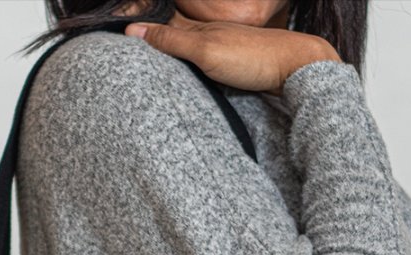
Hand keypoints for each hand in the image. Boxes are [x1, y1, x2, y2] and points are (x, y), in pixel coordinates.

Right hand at [124, 10, 341, 95]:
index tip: (114, 33)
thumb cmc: (253, 59)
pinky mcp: (230, 66)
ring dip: (166, 52)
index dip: (138, 28)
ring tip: (144, 56)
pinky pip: (199, 63)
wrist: (295, 68)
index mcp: (197, 28)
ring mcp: (219, 50)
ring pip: (184, 49)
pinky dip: (185, 64)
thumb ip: (171, 41)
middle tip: (123, 44)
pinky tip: (182, 72)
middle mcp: (206, 35)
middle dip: (149, 38)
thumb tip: (133, 31)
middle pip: (170, 35)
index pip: (159, 25)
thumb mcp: (206, 50)